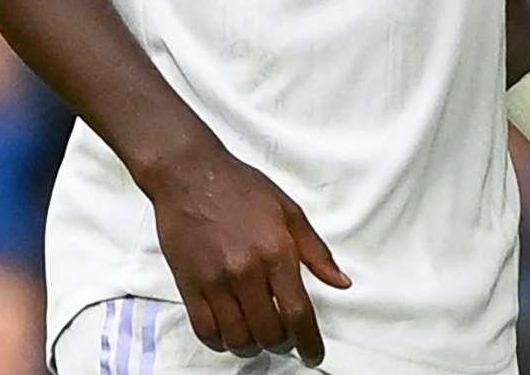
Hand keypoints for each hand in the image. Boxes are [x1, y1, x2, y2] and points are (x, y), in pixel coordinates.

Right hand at [142, 145, 351, 362]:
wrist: (189, 175)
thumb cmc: (241, 189)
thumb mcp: (289, 211)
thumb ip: (316, 252)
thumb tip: (341, 282)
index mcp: (276, 252)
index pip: (298, 313)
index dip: (309, 342)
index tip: (313, 355)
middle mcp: (246, 271)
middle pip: (269, 333)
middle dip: (282, 344)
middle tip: (285, 338)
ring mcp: (215, 281)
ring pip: (238, 339)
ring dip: (252, 346)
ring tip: (258, 334)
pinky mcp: (189, 286)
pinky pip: (206, 331)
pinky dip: (221, 341)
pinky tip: (231, 331)